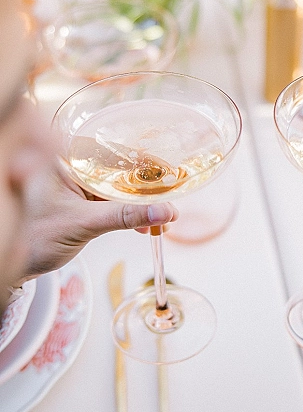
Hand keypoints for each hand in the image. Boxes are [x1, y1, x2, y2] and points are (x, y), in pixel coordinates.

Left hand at [17, 159, 177, 282]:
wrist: (23, 262)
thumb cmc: (37, 238)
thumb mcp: (85, 224)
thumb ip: (124, 216)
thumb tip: (164, 212)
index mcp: (64, 160)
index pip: (109, 148)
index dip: (140, 157)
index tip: (165, 169)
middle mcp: (74, 166)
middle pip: (120, 166)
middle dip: (147, 184)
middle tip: (171, 195)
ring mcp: (82, 184)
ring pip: (121, 185)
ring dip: (143, 202)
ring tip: (164, 218)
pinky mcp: (88, 200)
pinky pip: (117, 200)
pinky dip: (133, 211)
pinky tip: (149, 225)